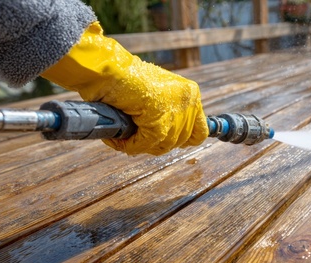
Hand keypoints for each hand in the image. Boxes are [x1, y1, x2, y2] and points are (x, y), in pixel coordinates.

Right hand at [42, 22, 207, 154]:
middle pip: (181, 141)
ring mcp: (177, 112)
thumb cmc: (125, 78)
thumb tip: (164, 136)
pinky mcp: (160, 123)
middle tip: (138, 137)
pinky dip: (131, 144)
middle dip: (158, 143)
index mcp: (190, 93)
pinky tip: (119, 138)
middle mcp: (189, 101)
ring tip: (126, 136)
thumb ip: (166, 110)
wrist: (110, 69)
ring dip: (143, 145)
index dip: (184, 139)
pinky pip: (146, 144)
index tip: (168, 140)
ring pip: (164, 145)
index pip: (200, 130)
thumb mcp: (155, 92)